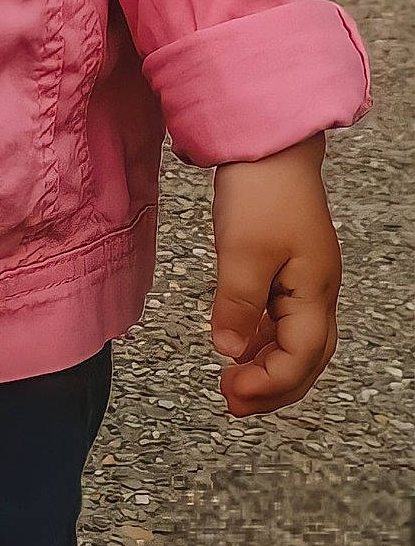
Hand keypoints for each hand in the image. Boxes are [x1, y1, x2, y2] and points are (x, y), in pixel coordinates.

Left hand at [209, 132, 339, 416]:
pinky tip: (240, 343)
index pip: (300, 358)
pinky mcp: (287, 262)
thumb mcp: (243, 251)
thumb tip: (229, 352)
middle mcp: (317, 290)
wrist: (268, 140)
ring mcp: (305, 276)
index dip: (268, 384)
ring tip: (234, 383)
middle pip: (306, 358)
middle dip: (273, 387)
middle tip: (233, 404)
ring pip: (295, 339)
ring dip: (267, 365)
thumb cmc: (261, 190)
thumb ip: (237, 305)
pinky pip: (282, 316)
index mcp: (315, 292)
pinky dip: (263, 337)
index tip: (230, 394)